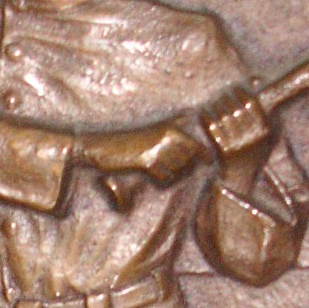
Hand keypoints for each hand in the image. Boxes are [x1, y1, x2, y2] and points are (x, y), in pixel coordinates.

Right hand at [78, 119, 206, 185]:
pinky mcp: (145, 161)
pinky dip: (161, 179)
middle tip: (172, 168)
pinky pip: (164, 177)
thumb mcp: (150, 135)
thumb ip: (171, 137)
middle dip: (185, 167)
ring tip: (159, 170)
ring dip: (172, 174)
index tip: (208, 162)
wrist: (99, 146)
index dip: (205, 155)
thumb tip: (193, 143)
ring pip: (178, 169)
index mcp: (168, 128)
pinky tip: (151, 175)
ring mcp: (156, 149)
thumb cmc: (126, 143)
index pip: (197, 144)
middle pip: (189, 160)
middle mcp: (165, 136)